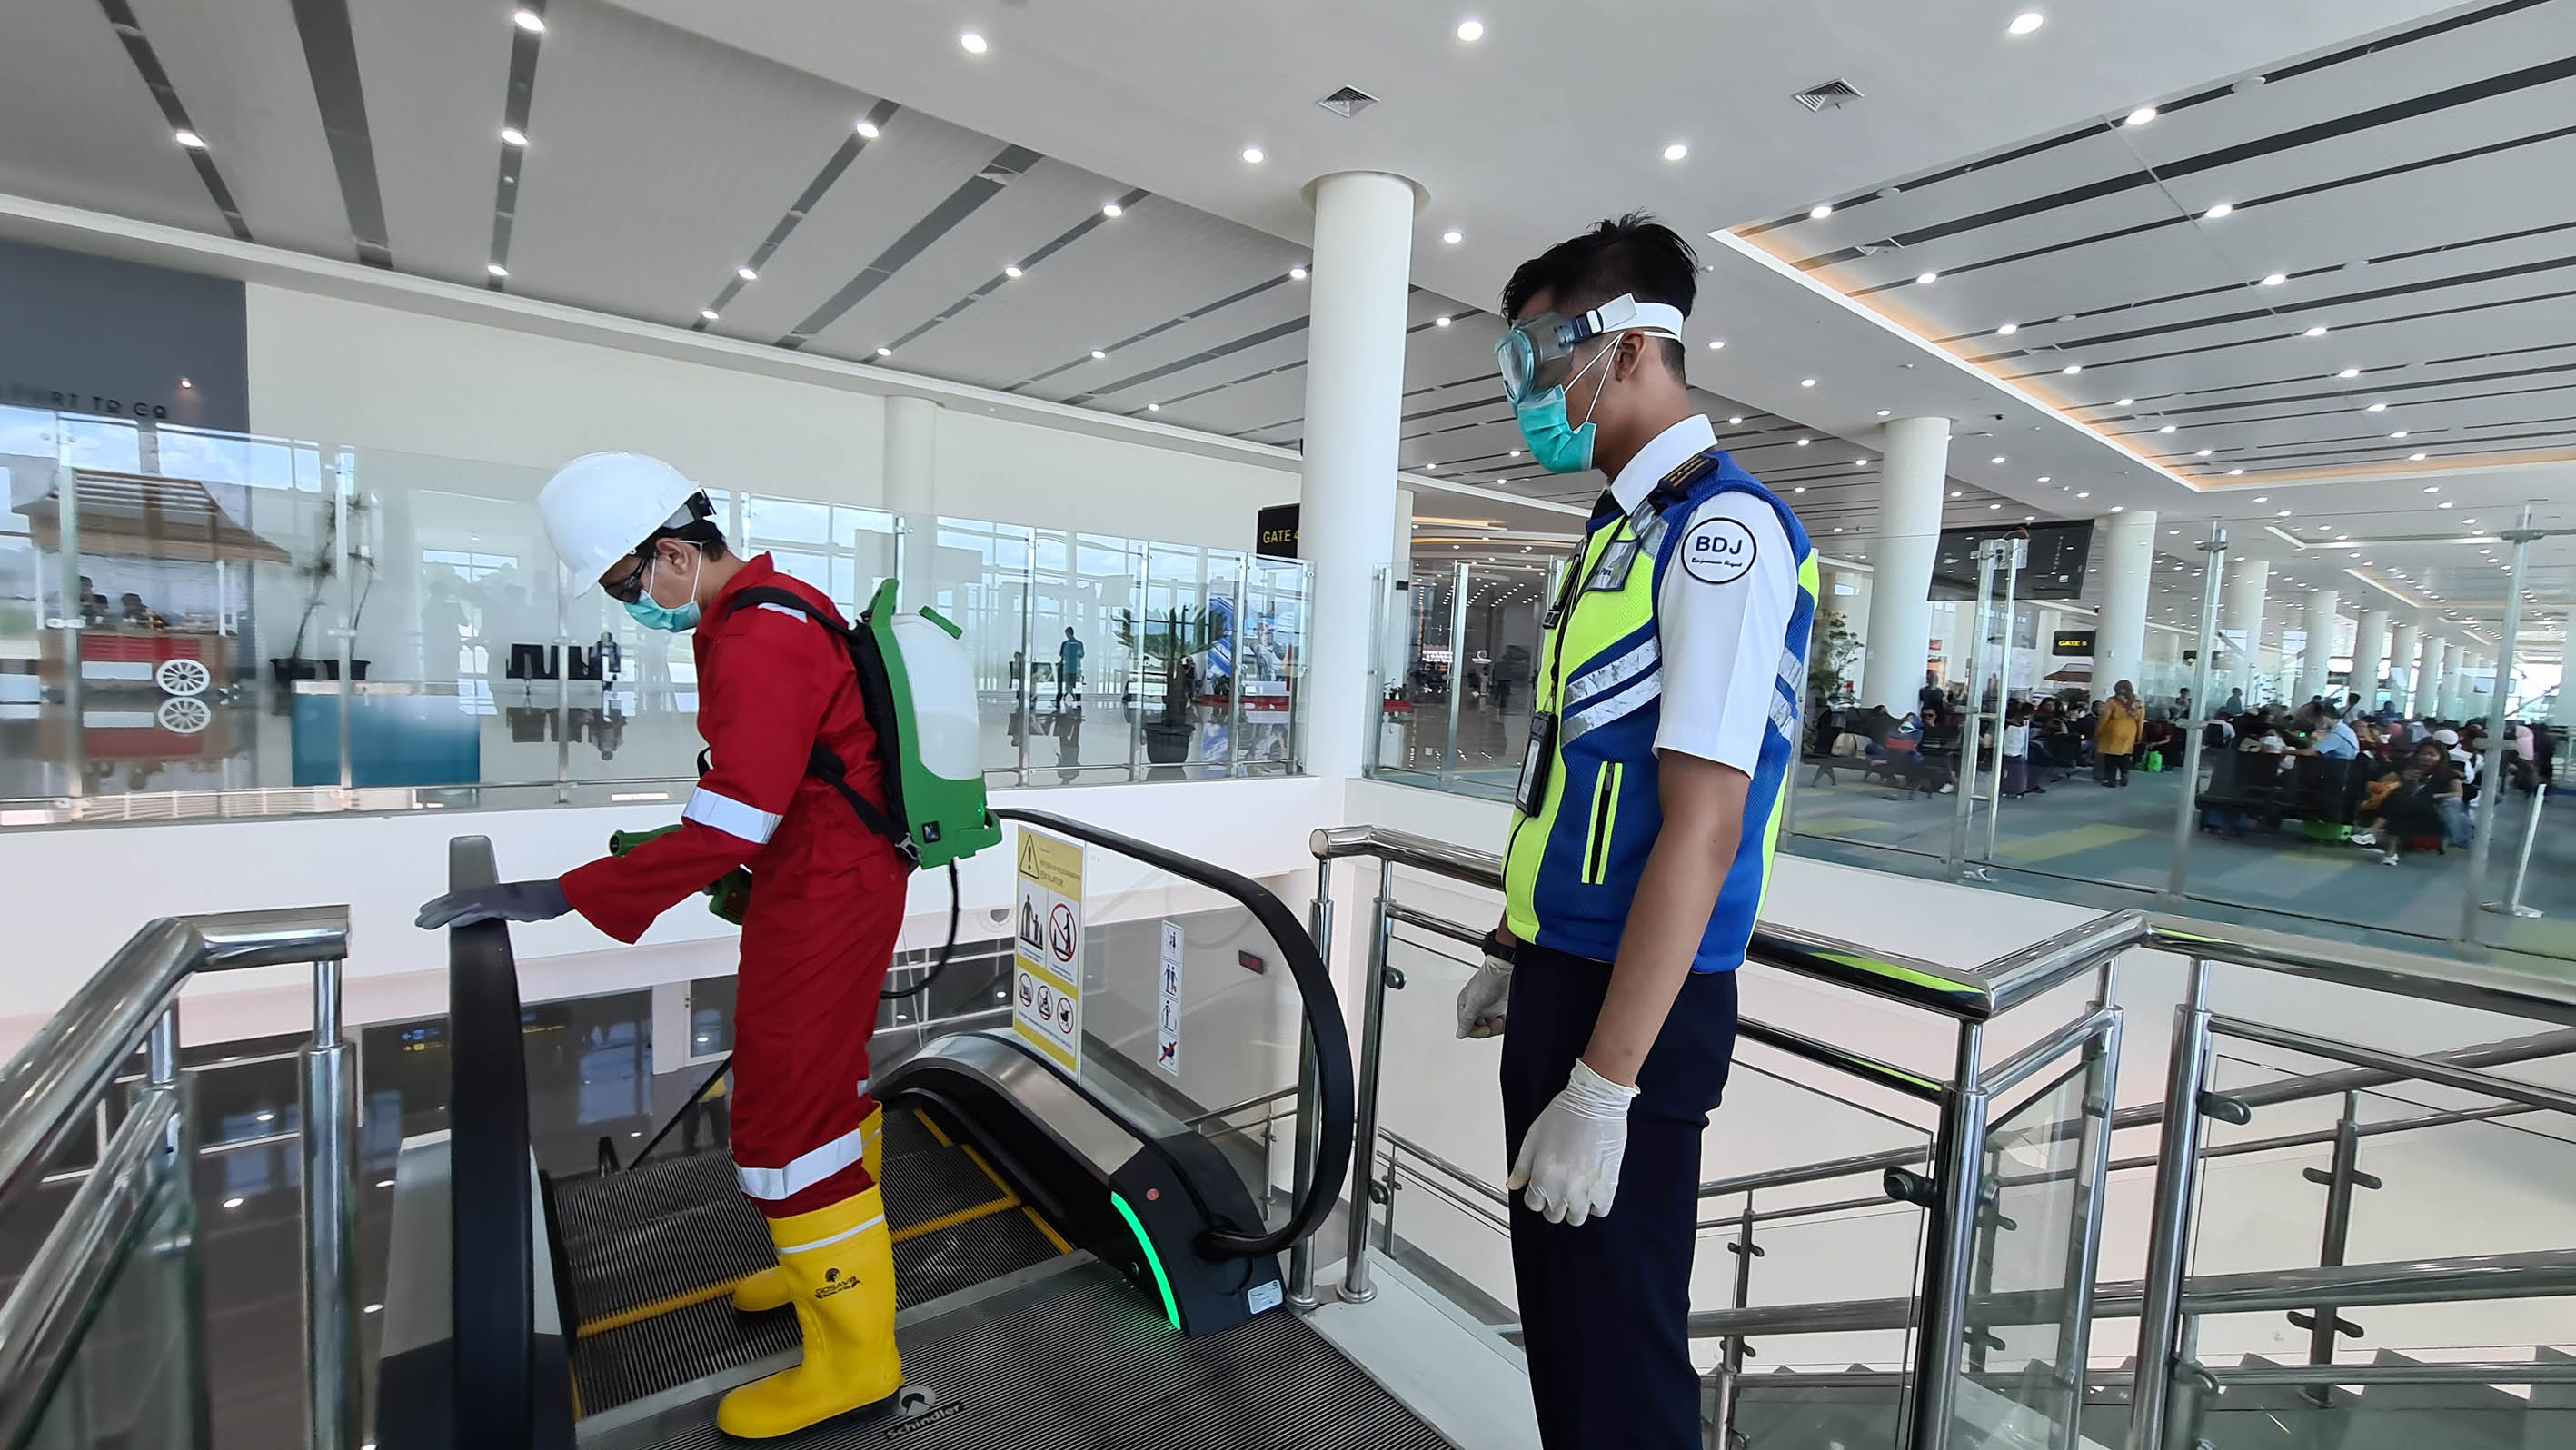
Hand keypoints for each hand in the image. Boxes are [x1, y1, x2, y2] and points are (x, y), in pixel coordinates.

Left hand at [416, 879, 571, 929]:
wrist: (558, 895)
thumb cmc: (542, 901)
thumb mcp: (517, 907)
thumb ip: (502, 910)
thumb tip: (494, 915)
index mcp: (492, 893)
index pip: (461, 897)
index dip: (444, 904)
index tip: (429, 911)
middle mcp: (490, 892)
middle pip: (456, 900)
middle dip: (436, 910)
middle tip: (419, 920)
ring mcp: (495, 897)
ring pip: (462, 904)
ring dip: (442, 914)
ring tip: (425, 923)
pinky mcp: (502, 904)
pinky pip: (478, 910)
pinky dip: (464, 916)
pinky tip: (451, 923)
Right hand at [1455, 950, 1514, 1038]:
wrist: (1505, 972)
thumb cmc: (1487, 981)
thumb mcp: (1472, 1004)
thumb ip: (1466, 1021)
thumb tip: (1459, 1034)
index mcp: (1466, 1007)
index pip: (1467, 1028)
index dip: (1476, 1032)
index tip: (1484, 1028)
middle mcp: (1477, 1009)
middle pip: (1480, 1030)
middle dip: (1487, 1028)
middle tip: (1492, 1022)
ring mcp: (1489, 1010)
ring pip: (1491, 1028)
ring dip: (1496, 1026)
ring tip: (1498, 1018)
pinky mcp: (1500, 1010)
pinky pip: (1501, 1023)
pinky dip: (1503, 1023)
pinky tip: (1503, 1018)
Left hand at [1506, 1059, 1637, 1225]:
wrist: (1595, 1102)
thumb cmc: (1565, 1114)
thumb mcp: (1533, 1137)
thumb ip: (1522, 1166)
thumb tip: (1514, 1184)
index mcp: (1544, 1176)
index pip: (1533, 1204)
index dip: (1535, 1196)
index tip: (1539, 1188)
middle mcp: (1565, 1188)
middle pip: (1553, 1215)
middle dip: (1552, 1203)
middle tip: (1556, 1187)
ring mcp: (1588, 1189)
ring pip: (1576, 1218)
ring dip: (1572, 1208)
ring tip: (1573, 1191)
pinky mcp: (1609, 1185)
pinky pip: (1601, 1210)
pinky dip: (1595, 1205)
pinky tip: (1590, 1192)